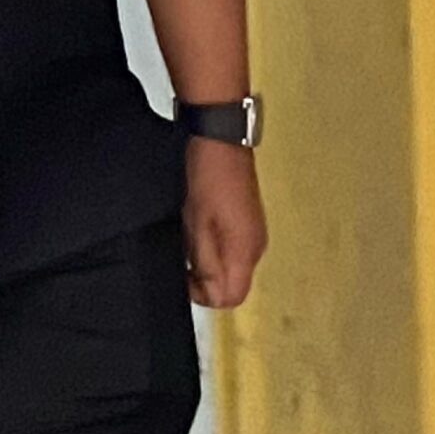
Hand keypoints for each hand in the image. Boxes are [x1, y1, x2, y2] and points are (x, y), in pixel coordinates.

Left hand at [183, 138, 266, 307]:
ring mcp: (252, 230)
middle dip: (204, 278)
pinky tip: (193, 226)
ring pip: (230, 263)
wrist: (219, 136)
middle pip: (232, 282)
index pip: (232, 296)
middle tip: (179, 257)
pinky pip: (230, 245)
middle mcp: (255, 245)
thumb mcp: (197, 221)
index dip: (204, 295)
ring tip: (183, 239)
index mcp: (246, 250)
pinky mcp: (246, 217)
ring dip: (207, 260)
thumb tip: (207, 289)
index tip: (181, 279)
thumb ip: (204, 259)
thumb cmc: (207, 177)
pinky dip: (212, 244)